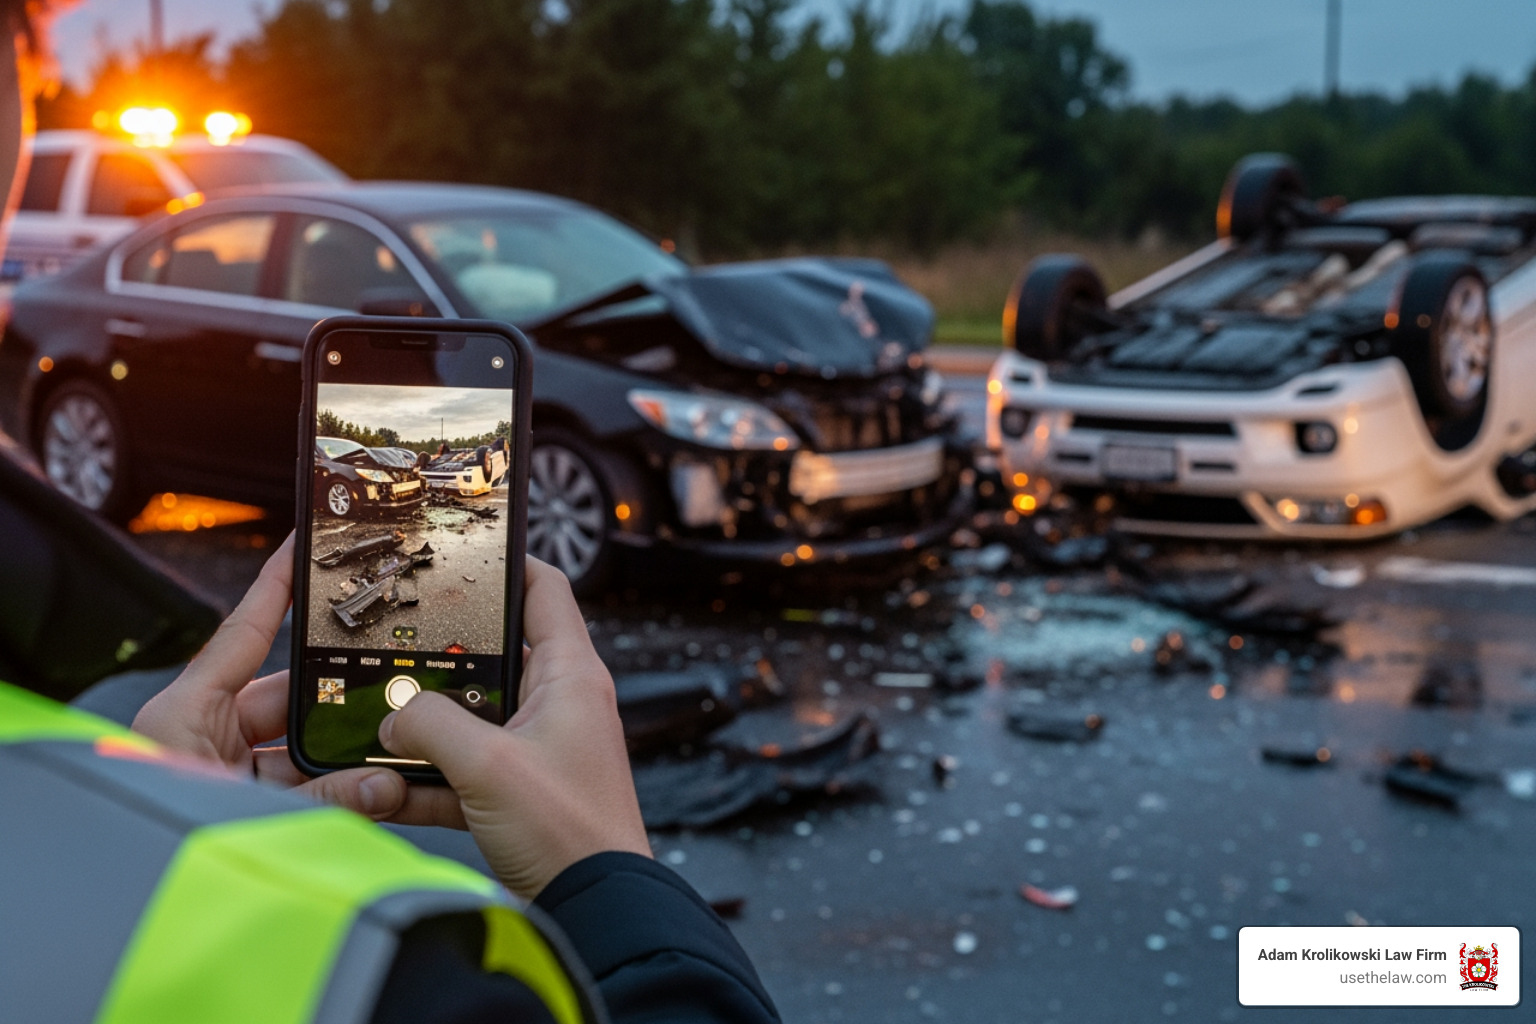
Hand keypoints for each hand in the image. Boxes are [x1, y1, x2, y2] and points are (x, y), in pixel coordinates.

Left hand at [133, 533, 409, 820]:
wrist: (136, 908)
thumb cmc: (162, 841)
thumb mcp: (247, 808)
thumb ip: (324, 796)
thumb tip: (387, 784)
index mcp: (184, 711)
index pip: (243, 631)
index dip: (278, 587)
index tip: (305, 548)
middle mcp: (202, 734)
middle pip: (285, 697)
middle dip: (337, 704)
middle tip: (386, 695)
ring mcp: (220, 769)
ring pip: (297, 745)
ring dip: (340, 757)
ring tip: (384, 758)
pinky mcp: (236, 803)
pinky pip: (295, 782)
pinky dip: (331, 788)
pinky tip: (368, 792)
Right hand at [378, 556, 651, 898]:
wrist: (598, 909)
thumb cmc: (570, 832)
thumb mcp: (487, 766)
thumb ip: (429, 726)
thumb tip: (391, 714)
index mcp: (571, 675)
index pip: (545, 590)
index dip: (507, 563)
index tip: (465, 550)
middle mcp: (561, 702)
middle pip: (497, 654)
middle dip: (444, 655)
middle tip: (396, 643)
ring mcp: (542, 748)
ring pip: (474, 715)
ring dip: (429, 722)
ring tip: (379, 716)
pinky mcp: (523, 791)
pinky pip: (467, 769)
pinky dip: (431, 775)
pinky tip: (387, 784)